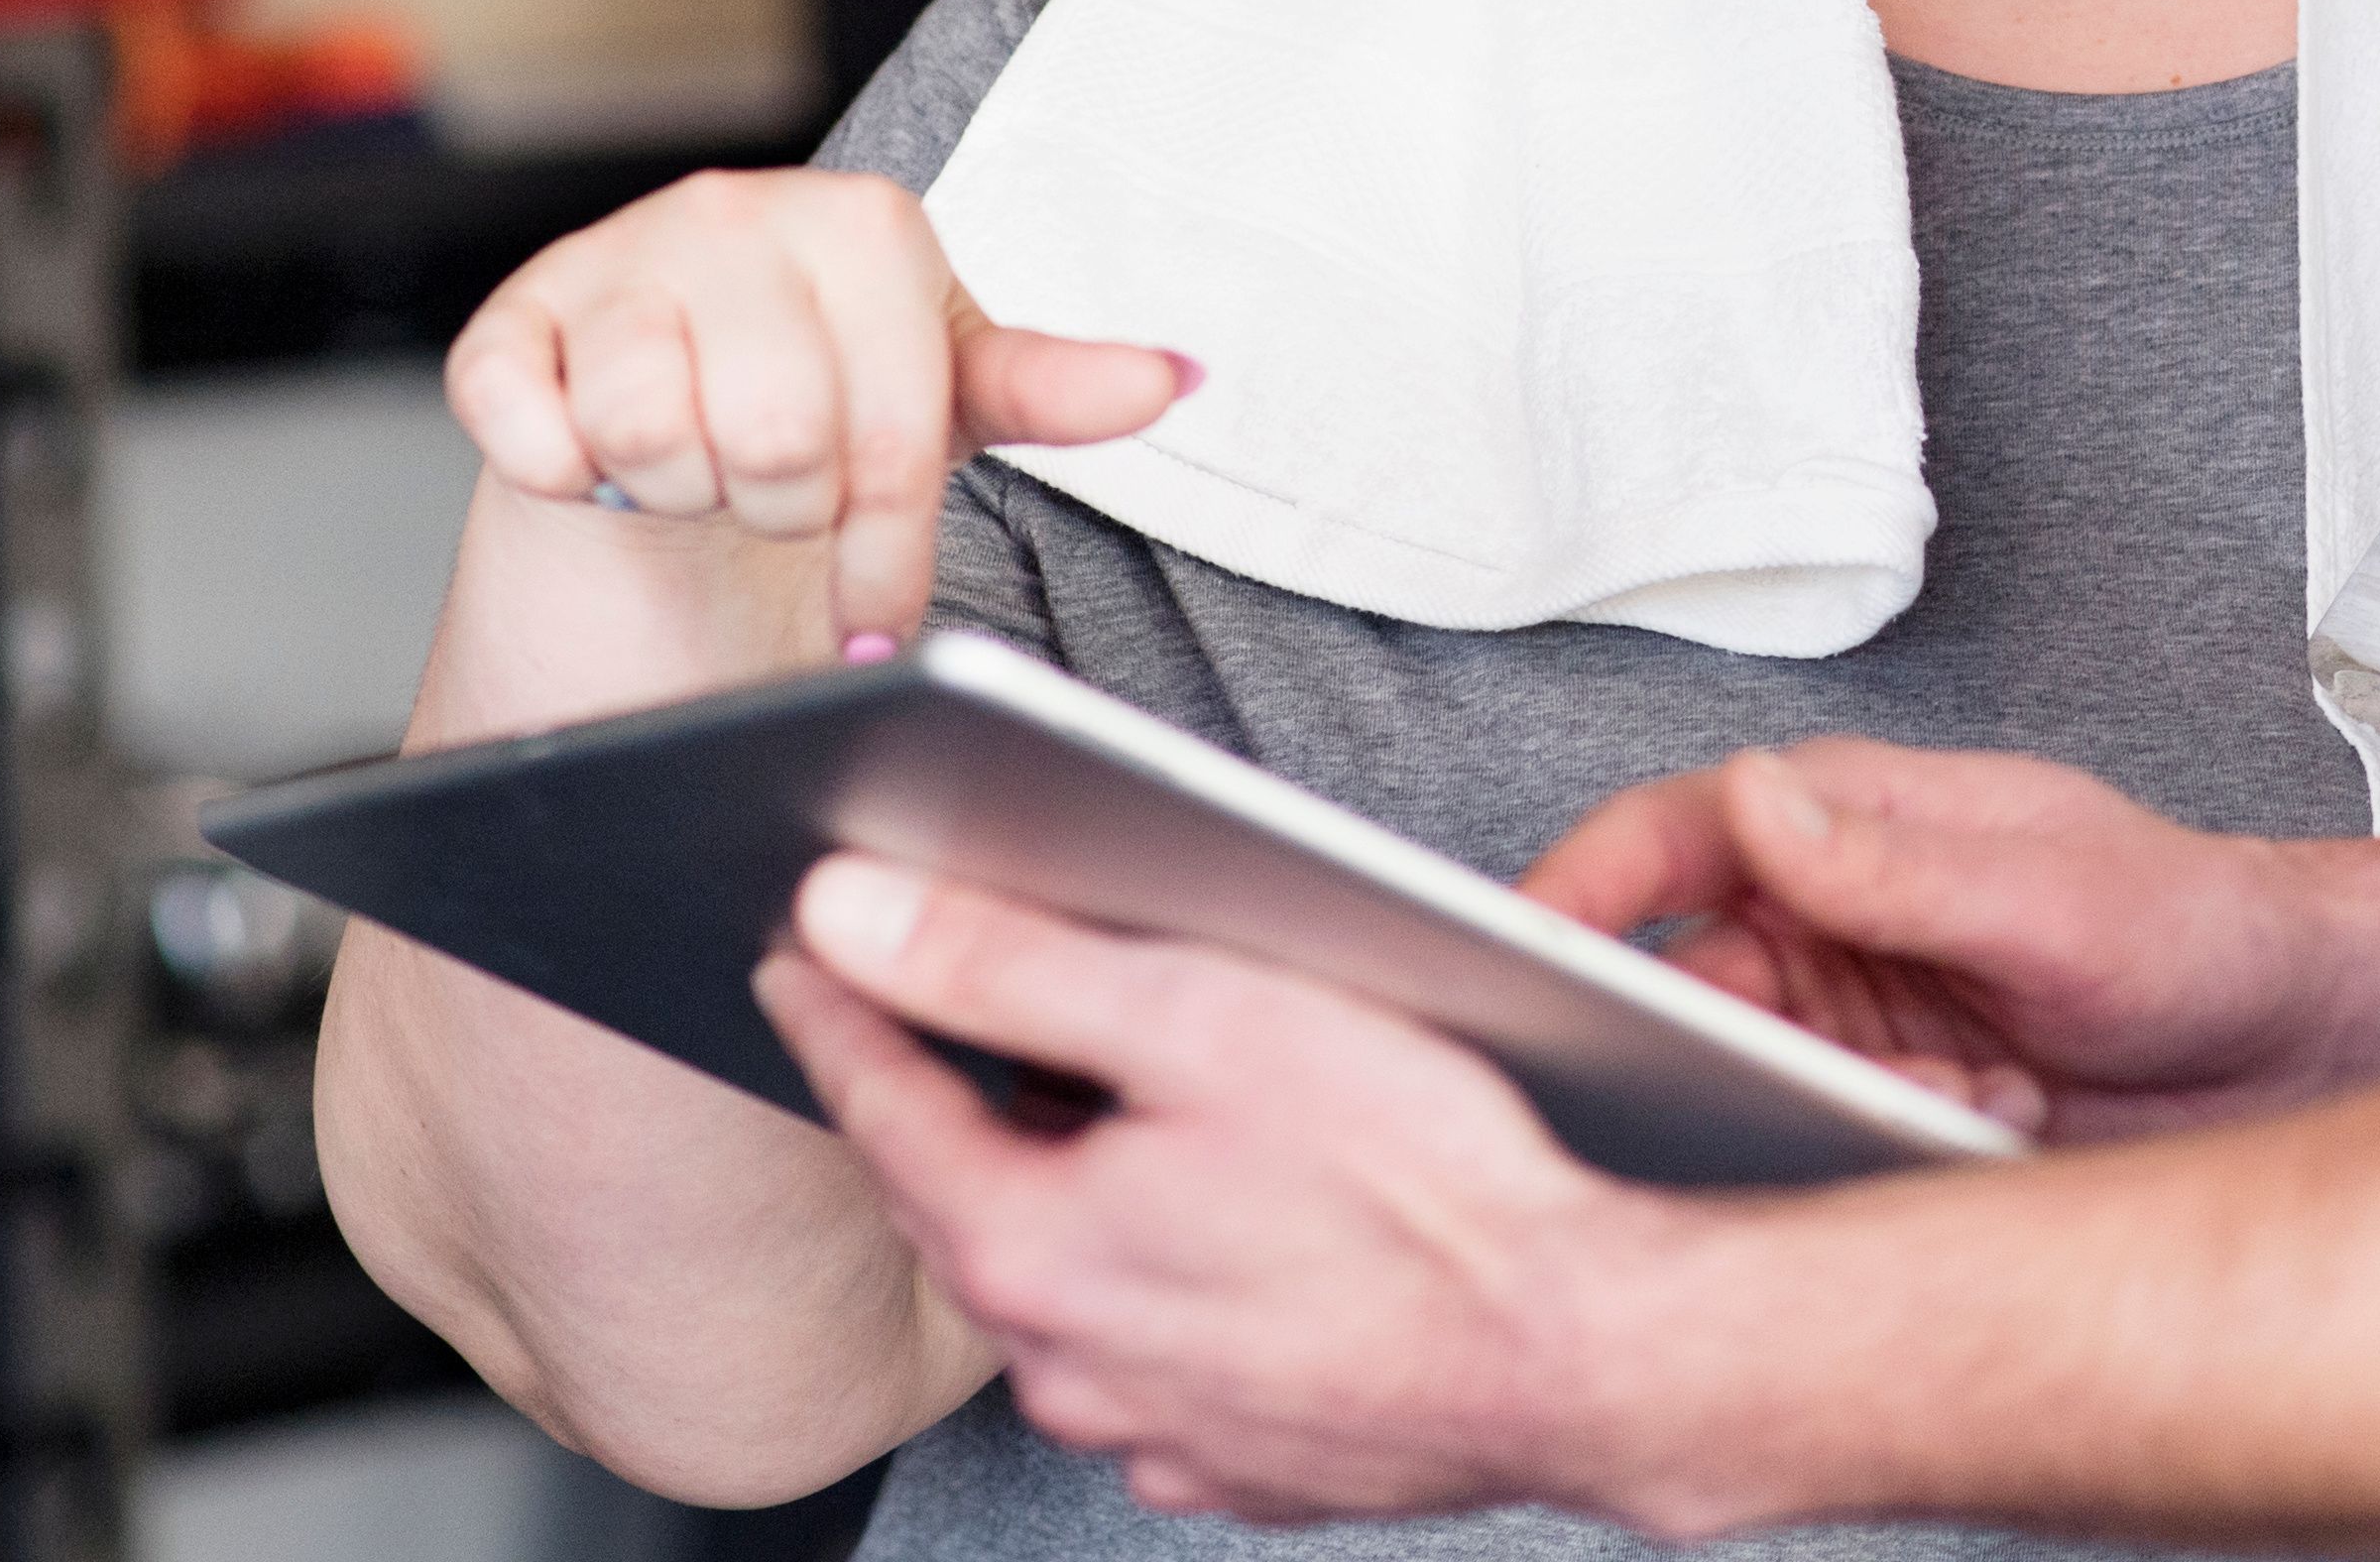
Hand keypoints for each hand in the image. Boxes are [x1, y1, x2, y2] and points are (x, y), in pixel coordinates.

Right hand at [438, 171, 1189, 679]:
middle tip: (778, 503)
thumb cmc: (828, 391)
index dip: (885, 548)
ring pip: (649, 432)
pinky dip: (562, 474)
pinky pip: (527, 429)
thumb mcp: (950, 390)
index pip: (891, 429)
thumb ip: (1056, 387)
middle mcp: (734, 213)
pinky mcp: (508, 321)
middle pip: (771, 436)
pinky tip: (599, 461)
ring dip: (680, 492)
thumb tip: (1174, 376)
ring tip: (700, 470)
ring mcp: (612, 257)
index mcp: (866, 227)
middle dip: (781, 513)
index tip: (878, 603)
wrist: (674, 404)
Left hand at [757, 856, 1656, 1525]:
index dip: (837, 1007)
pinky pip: (1154, 1361)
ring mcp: (1156, 1431)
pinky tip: (1223, 1228)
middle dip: (942, 1102)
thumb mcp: (1206, 1015)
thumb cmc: (1430, 1186)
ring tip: (1103, 1109)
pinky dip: (1154, 1287)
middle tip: (930, 1015)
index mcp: (1034, 1248)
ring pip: (1062, 1291)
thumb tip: (847, 918)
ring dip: (1060, 1200)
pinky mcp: (1244, 1462)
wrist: (1583, 1354)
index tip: (796, 951)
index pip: (882, 1103)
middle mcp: (1070, 1365)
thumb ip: (1009, 960)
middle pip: (964, 1202)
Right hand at [1518, 742, 2363, 1140]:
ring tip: (1965, 1088)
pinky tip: (1992, 1120)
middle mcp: (1830, 914)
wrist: (2296, 1047)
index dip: (1571, 892)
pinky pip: (1817, 1153)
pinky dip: (1889, 1151)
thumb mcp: (2054, 895)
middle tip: (1803, 1080)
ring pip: (1747, 1084)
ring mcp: (1854, 1017)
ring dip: (1834, 1107)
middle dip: (1722, 1047)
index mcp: (1843, 819)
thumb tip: (1754, 794)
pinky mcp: (1884, 1107)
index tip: (1513, 954)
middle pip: (1682, 984)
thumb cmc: (2195, 929)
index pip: (1662, 840)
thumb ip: (1896, 859)